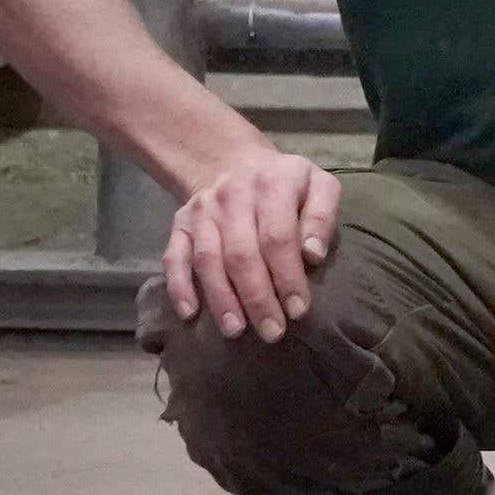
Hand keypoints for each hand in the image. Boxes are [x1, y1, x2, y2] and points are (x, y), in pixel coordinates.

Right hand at [164, 146, 341, 342]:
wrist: (234, 162)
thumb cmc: (286, 184)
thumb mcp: (317, 185)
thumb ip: (321, 216)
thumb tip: (313, 255)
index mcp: (271, 186)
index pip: (278, 237)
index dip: (287, 276)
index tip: (298, 309)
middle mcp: (232, 197)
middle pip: (241, 254)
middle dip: (257, 297)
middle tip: (272, 332)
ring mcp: (202, 212)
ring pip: (207, 260)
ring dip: (221, 298)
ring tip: (236, 330)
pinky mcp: (180, 225)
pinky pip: (173, 257)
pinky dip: (179, 286)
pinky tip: (190, 313)